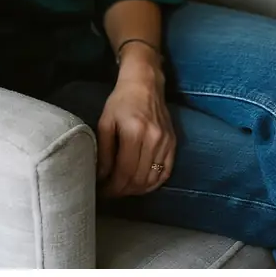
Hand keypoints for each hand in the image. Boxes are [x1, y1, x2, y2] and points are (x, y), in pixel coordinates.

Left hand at [97, 56, 175, 197]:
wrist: (145, 84)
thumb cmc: (121, 101)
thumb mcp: (105, 121)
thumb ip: (104, 150)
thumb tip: (101, 176)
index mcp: (134, 132)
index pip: (124, 172)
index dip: (113, 187)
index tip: (102, 191)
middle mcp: (153, 140)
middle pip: (139, 179)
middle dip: (123, 191)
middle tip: (111, 192)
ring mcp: (166, 143)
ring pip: (152, 179)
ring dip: (137, 190)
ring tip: (123, 189)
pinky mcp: (173, 144)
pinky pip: (166, 172)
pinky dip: (153, 183)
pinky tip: (142, 185)